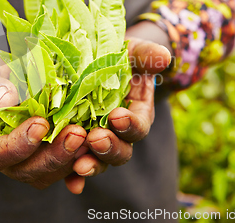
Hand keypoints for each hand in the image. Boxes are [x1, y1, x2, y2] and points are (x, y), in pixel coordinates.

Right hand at [0, 49, 91, 193]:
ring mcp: (28, 157)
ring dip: (72, 158)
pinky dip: (83, 160)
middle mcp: (5, 157)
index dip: (18, 145)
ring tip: (92, 136)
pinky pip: (66, 165)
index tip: (39, 125)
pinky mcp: (49, 151)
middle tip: (76, 133)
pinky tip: (97, 148)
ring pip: (50, 171)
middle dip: (54, 155)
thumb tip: (6, 101)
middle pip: (27, 170)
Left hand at [70, 22, 170, 181]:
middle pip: (119, 151)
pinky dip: (72, 178)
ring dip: (90, 165)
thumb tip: (164, 57)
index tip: (118, 116)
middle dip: (109, 148)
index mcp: (134, 115)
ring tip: (79, 165)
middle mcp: (116, 134)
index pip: (137, 127)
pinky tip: (71, 183)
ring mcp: (95, 143)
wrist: (88, 63)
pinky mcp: (73, 146)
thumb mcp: (130, 52)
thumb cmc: (114, 57)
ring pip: (97, 161)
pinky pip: (73, 166)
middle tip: (96, 139)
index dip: (130, 125)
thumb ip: (146, 55)